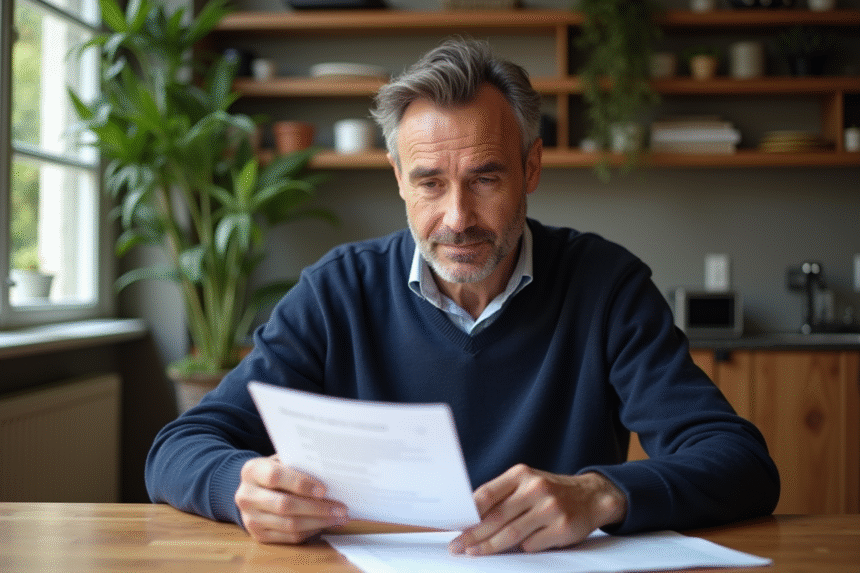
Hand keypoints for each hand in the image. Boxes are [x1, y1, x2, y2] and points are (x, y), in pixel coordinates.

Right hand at [234, 455, 348, 543]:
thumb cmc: (275, 471)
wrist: (251, 489)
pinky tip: (324, 525)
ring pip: (289, 525)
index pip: (275, 477)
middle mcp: (246, 496)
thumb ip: (299, 466)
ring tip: (339, 518)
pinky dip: (310, 532)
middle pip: (284, 505)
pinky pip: (289, 537)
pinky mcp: (258, 535)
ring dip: (318, 522)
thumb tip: (331, 477)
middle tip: (341, 508)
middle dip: (317, 508)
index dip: (300, 483)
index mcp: (252, 471)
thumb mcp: (281, 461)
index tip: (324, 489)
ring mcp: (250, 518)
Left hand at [448, 464, 626, 554]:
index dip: (468, 513)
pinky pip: (532, 544)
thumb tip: (471, 518)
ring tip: (475, 553)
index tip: (454, 526)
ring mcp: (550, 508)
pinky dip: (521, 549)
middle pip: (496, 517)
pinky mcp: (562, 527)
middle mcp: (535, 488)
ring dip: (490, 547)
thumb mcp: (527, 483)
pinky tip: (514, 551)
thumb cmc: (550, 492)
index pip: (487, 494)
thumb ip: (503, 496)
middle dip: (473, 535)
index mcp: (521, 475)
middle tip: (458, 547)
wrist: (592, 495)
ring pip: (512, 534)